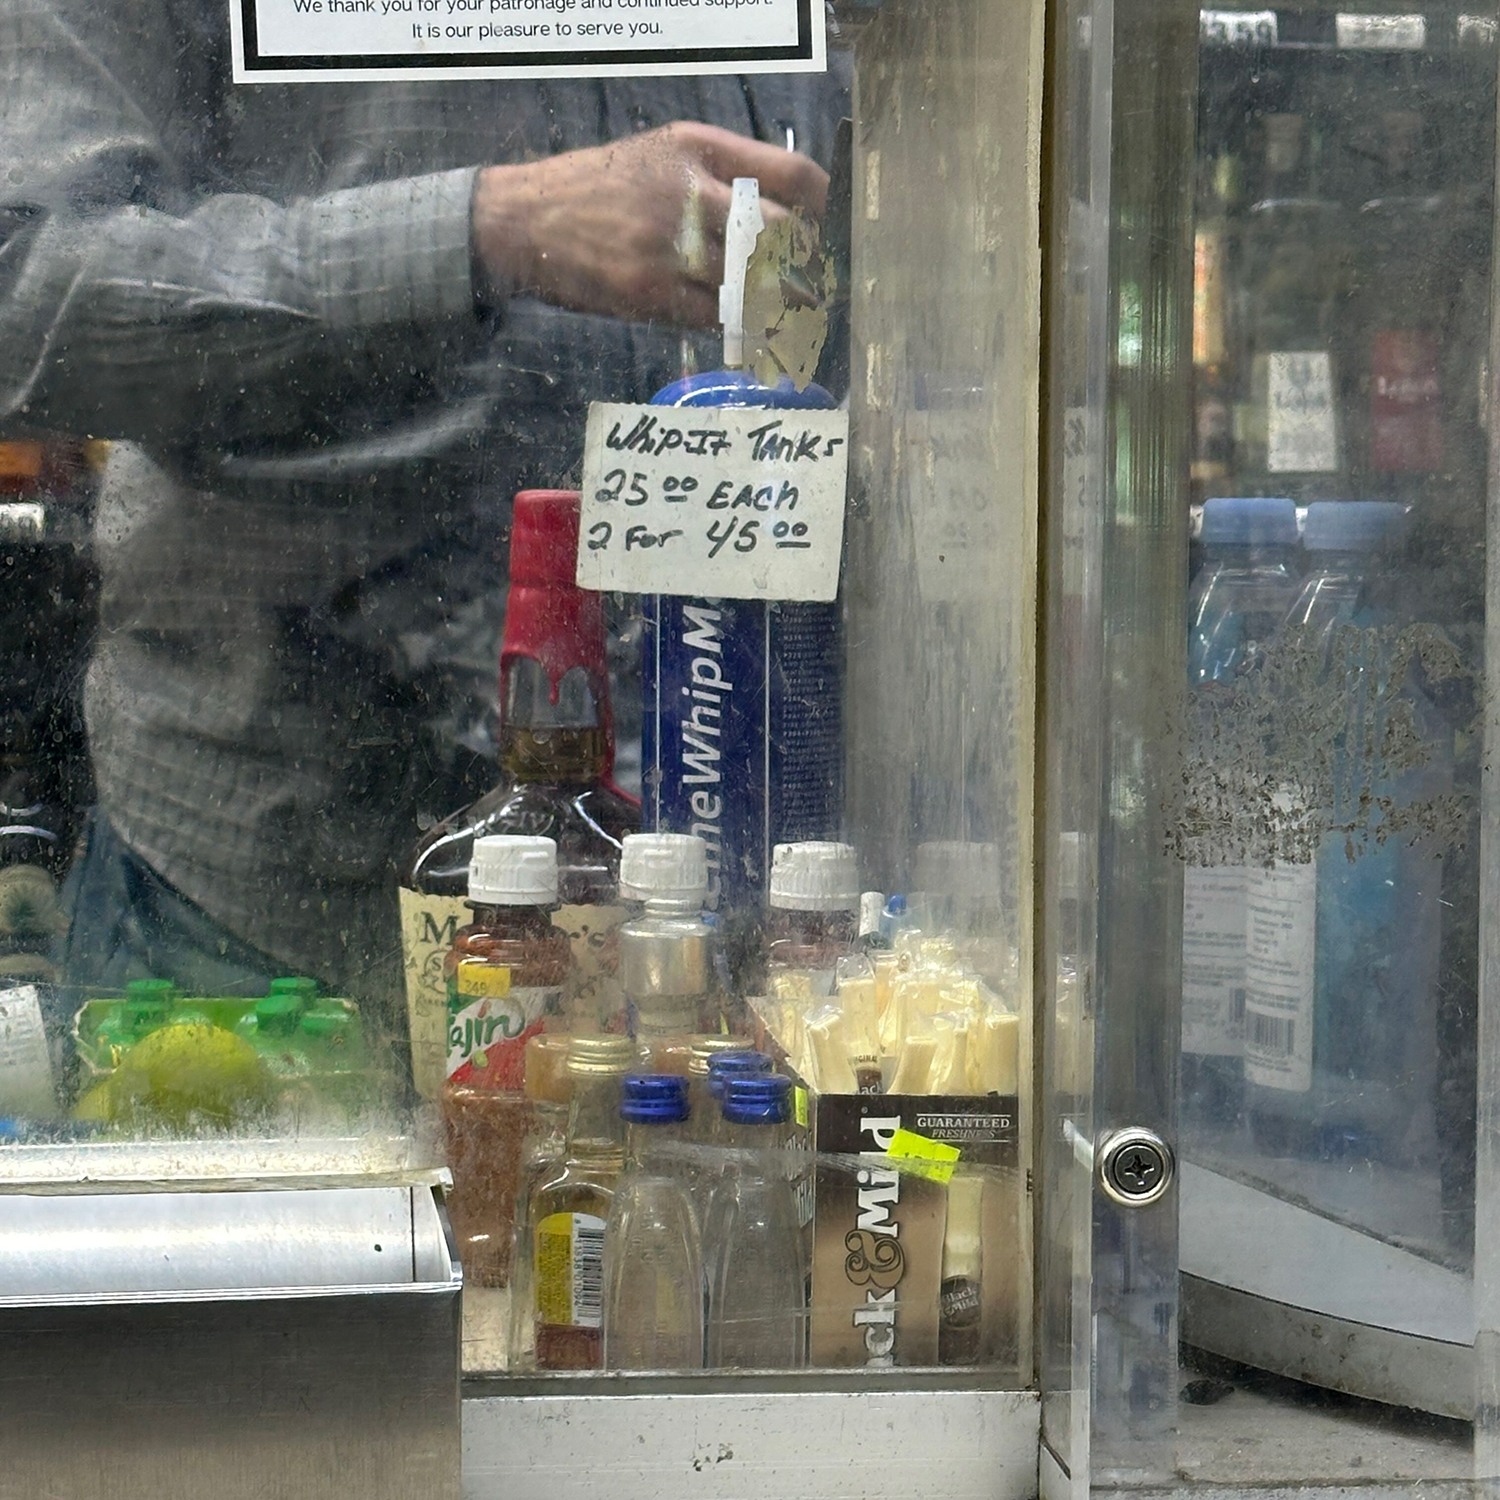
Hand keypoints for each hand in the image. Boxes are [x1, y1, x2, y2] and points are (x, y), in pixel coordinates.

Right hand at [472, 121, 828, 326]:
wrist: (526, 220)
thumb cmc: (604, 189)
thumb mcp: (663, 155)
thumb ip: (724, 174)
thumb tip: (793, 214)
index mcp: (700, 149)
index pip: (793, 175)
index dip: (826, 210)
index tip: (833, 236)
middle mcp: (690, 193)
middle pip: (783, 236)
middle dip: (809, 269)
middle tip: (819, 290)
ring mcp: (670, 246)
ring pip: (754, 286)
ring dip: (780, 309)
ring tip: (794, 320)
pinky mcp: (651, 292)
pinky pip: (716, 318)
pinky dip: (739, 329)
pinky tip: (752, 335)